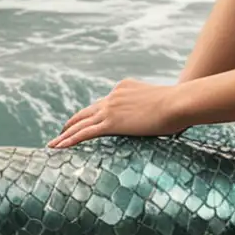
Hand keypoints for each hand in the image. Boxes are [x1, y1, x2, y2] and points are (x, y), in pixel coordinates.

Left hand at [47, 79, 181, 148]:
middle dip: (72, 122)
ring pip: (80, 123)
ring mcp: (110, 108)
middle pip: (86, 111)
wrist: (178, 103)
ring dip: (64, 134)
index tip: (86, 120)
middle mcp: (113, 95)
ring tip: (53, 144)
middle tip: (62, 131)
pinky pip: (84, 133)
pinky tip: (59, 147)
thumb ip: (158, 109)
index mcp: (124, 87)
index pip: (104, 102)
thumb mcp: (164, 103)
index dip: (92, 113)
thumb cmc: (180, 105)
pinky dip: (69, 140)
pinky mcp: (111, 122)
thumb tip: (169, 119)